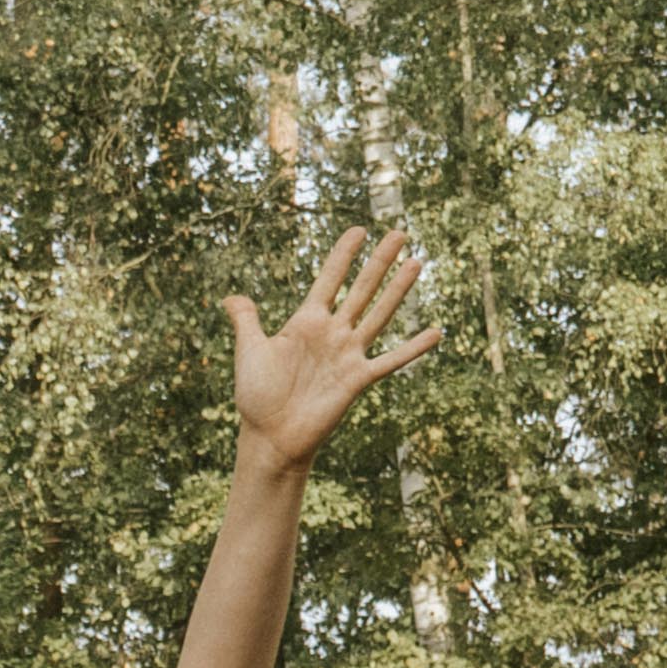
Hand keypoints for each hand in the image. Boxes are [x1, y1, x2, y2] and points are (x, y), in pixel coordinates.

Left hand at [229, 229, 436, 471]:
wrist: (270, 437)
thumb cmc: (257, 396)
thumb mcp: (250, 351)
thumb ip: (246, 321)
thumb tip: (230, 298)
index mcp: (306, 322)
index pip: (329, 280)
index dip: (342, 255)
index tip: (358, 230)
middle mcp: (332, 333)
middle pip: (361, 289)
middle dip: (379, 261)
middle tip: (400, 233)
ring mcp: (348, 354)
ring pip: (379, 314)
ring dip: (398, 289)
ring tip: (417, 262)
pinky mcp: (358, 379)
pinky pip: (391, 360)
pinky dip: (413, 348)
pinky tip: (436, 332)